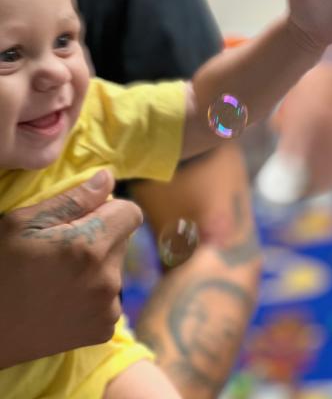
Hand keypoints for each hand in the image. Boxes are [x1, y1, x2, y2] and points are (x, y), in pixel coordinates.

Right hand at [0, 170, 142, 368]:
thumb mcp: (24, 223)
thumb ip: (74, 199)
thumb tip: (108, 178)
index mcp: (90, 246)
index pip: (130, 213)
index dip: (110, 210)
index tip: (88, 217)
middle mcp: (107, 278)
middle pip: (122, 240)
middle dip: (101, 237)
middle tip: (65, 249)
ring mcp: (108, 308)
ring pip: (115, 268)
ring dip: (97, 266)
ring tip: (61, 276)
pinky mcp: (104, 329)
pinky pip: (110, 298)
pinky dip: (94, 294)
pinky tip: (65, 298)